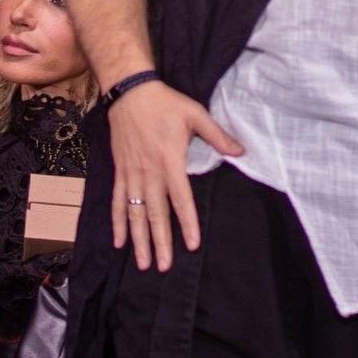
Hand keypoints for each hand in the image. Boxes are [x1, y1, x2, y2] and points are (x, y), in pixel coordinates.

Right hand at [109, 81, 241, 272]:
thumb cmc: (165, 103)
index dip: (187, 223)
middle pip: (155, 213)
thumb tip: (240, 152)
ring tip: (143, 262)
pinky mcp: (120, 171)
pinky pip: (118, 201)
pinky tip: (118, 241)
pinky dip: (118, 222)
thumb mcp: (195, 114)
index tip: (191, 245)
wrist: (130, 91)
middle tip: (164, 267)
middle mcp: (150, 172)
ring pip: (135, 213)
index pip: (181, 199)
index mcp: (170, 161)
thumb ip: (217, 136)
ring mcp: (132, 173)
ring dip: (139, 239)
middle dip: (160, 242)